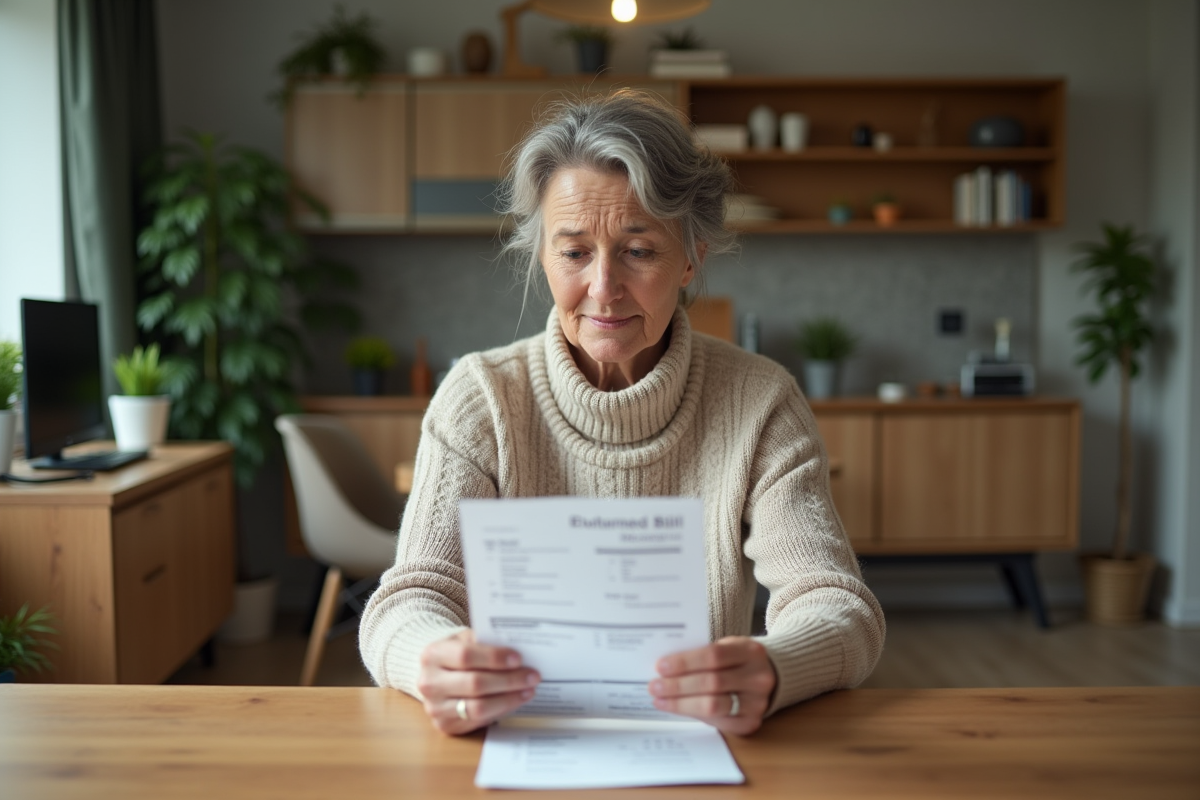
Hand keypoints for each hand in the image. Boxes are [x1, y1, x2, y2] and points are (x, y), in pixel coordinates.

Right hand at [416, 630, 539, 734]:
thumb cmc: (456, 653)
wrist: (436, 675)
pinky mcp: (445, 725)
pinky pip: (478, 721)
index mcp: (432, 655)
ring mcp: (435, 708)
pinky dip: (501, 710)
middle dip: (509, 680)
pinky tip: (515, 701)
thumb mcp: (465, 639)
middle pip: (474, 684)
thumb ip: (485, 642)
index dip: (494, 658)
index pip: (465, 656)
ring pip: (478, 707)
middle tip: (532, 676)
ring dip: (508, 699)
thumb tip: (518, 652)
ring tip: (528, 690)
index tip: (518, 658)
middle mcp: (429, 683)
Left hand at [648, 636, 776, 734]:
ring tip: (660, 699)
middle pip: (712, 683)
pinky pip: (716, 722)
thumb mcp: (727, 647)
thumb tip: (665, 668)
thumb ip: (702, 654)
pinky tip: (677, 709)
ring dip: (681, 704)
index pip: (714, 656)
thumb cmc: (737, 660)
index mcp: (751, 652)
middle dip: (678, 686)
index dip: (685, 662)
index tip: (661, 666)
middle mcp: (758, 678)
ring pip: (713, 706)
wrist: (767, 677)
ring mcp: (757, 703)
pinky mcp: (750, 723)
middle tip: (654, 686)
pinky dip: (693, 715)